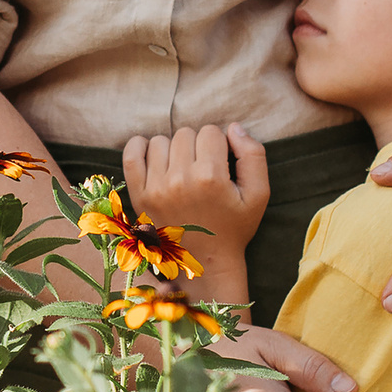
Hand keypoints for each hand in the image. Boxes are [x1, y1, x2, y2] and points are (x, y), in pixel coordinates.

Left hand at [123, 123, 268, 256]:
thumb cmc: (234, 227)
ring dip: (173, 150)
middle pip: (186, 134)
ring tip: (183, 170)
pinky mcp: (139, 196)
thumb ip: (253, 155)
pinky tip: (154, 155)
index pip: (212, 132)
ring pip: (161, 141)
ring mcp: (156, 188)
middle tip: (203, 169)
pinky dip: (141, 147)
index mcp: (210, 178)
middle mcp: (180, 181)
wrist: (207, 263)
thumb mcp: (259, 194)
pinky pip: (132, 155)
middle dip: (197, 146)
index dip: (219, 144)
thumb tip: (233, 127)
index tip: (220, 163)